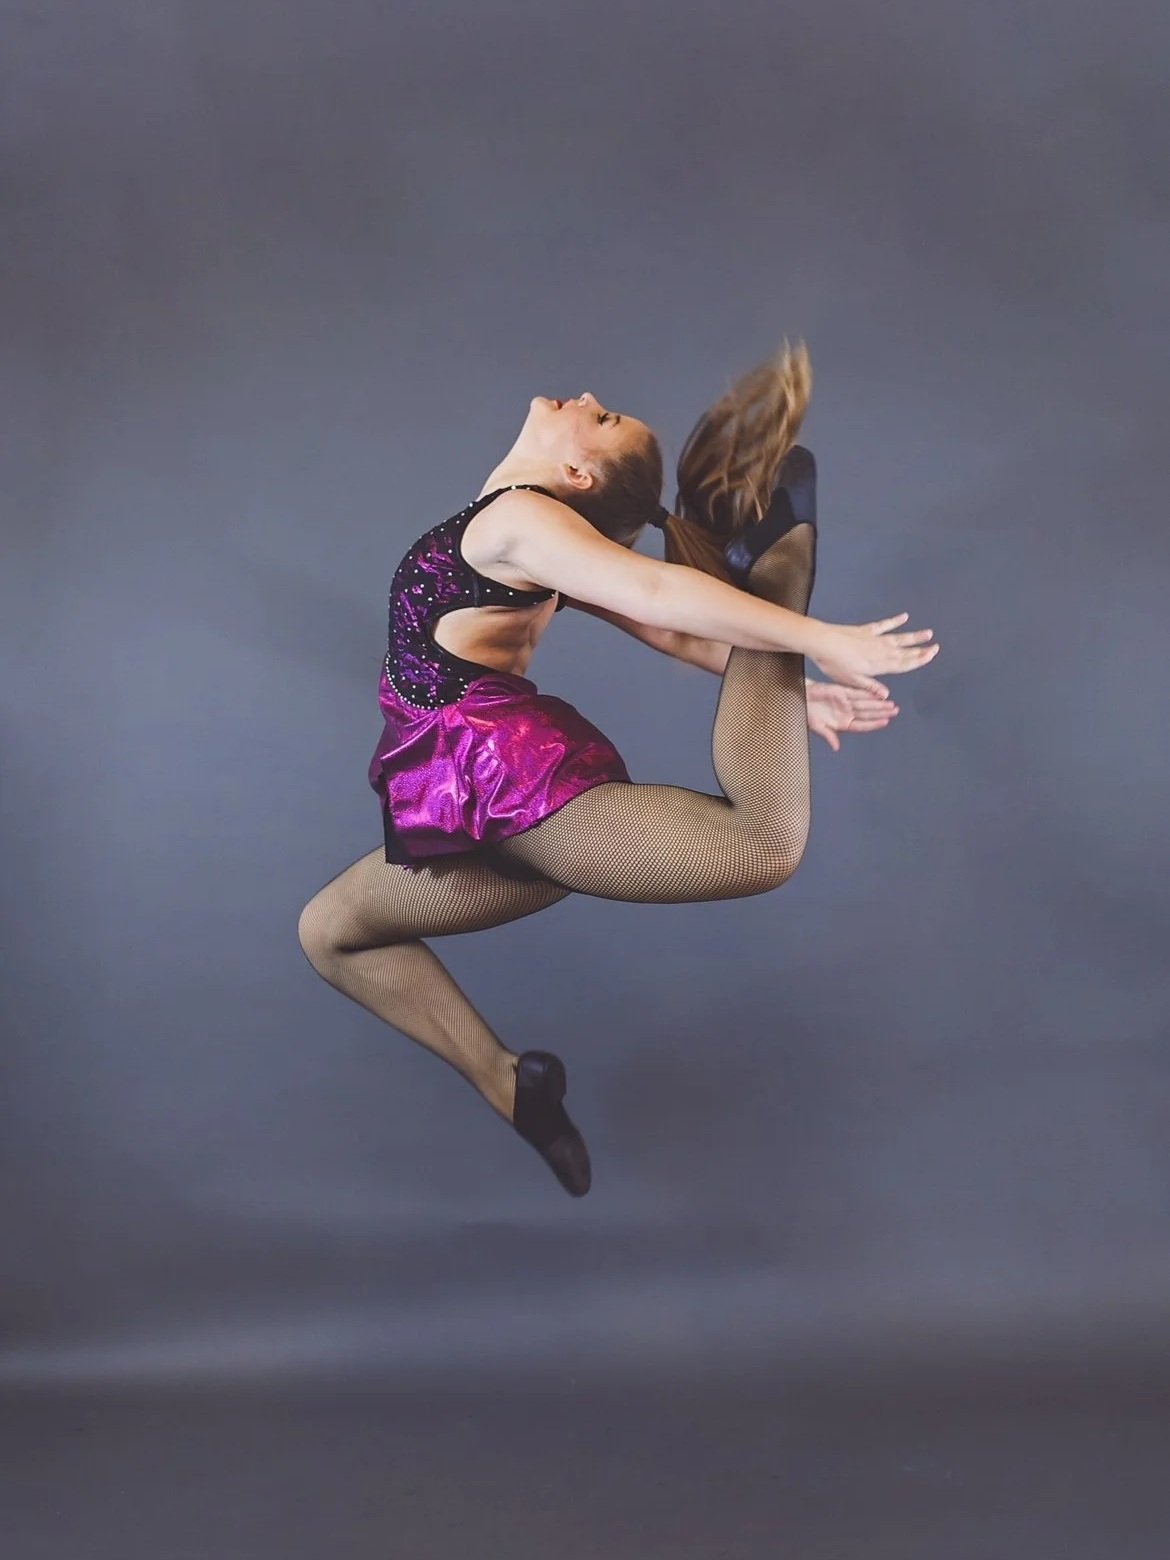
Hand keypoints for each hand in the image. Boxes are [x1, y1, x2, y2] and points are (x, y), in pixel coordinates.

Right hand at [805, 679, 898, 751]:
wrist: (800, 696)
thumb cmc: (807, 712)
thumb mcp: (817, 726)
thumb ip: (828, 736)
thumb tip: (836, 748)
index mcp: (842, 723)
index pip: (861, 725)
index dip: (873, 724)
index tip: (885, 722)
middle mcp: (847, 713)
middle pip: (867, 714)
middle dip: (881, 712)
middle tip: (895, 711)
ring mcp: (846, 702)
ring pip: (865, 703)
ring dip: (878, 704)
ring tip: (891, 704)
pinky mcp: (843, 691)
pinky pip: (858, 692)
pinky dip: (868, 693)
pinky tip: (878, 694)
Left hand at [807, 613, 938, 695]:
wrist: (823, 642)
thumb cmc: (835, 664)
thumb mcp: (851, 681)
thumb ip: (870, 687)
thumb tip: (886, 695)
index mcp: (878, 666)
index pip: (903, 664)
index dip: (918, 661)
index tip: (931, 656)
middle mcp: (881, 651)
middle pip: (905, 651)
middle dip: (921, 650)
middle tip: (936, 647)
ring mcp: (874, 639)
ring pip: (899, 637)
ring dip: (914, 636)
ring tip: (928, 633)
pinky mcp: (866, 630)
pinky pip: (884, 625)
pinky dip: (895, 621)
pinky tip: (905, 617)